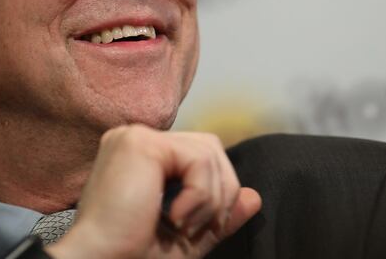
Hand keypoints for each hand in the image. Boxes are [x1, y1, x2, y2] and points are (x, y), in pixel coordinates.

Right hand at [45, 124, 261, 258]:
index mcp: (140, 158)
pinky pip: (198, 158)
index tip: (202, 229)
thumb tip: (255, 198)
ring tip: (182, 225)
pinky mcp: (140, 143)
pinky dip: (201, 194)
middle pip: (209, 147)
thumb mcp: (187, 236)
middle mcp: (135, 141)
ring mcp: (135, 138)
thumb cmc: (131, 256)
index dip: (216, 190)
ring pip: (209, 152)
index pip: (199, 154)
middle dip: (221, 191)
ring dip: (210, 198)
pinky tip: (175, 217)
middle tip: (198, 228)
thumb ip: (219, 213)